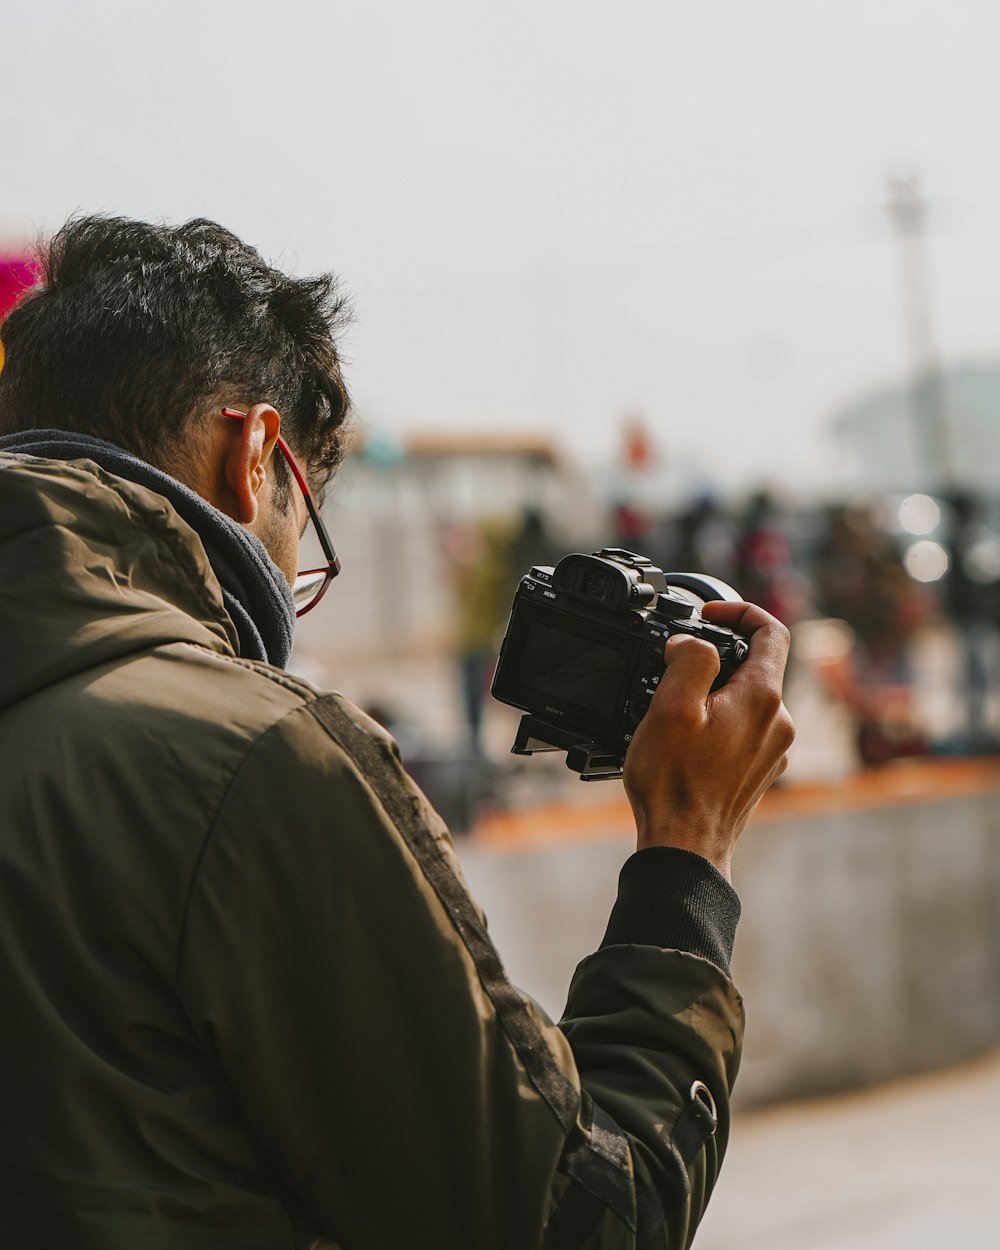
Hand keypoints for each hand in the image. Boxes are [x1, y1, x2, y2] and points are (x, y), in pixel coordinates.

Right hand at [622, 601, 794, 879]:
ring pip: (746, 700)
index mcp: (762, 698)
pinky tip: (684, 743)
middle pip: (756, 666)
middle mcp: (778, 722)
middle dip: (716, 658)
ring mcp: (771, 750)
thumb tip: (693, 642)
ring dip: (713, 694)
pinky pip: (741, 730)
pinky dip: (716, 723)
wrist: (685, 848)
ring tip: (673, 712)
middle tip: (674, 669)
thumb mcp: (672, 707)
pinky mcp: (758, 771)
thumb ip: (690, 659)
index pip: (771, 630)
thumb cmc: (675, 784)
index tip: (707, 615)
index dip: (739, 611)